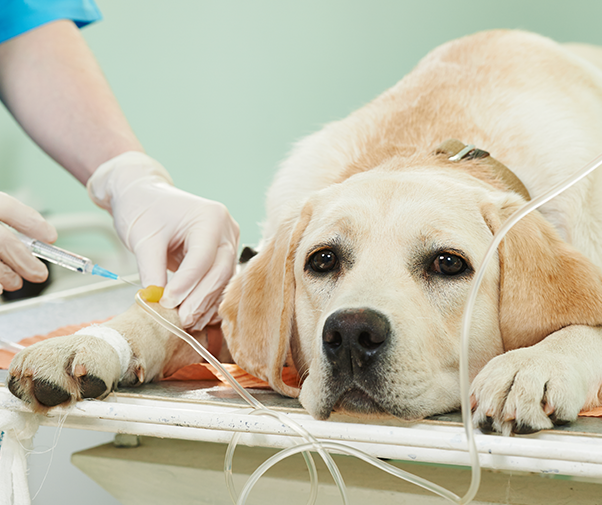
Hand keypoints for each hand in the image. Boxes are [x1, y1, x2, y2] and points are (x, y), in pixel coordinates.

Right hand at [0, 192, 56, 292]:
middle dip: (25, 261)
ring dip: (8, 275)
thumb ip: (17, 220)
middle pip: (4, 242)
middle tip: (40, 274)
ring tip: (16, 282)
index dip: (31, 223)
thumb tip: (48, 238)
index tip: (51, 237)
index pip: (6, 208)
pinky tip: (0, 287)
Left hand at [87, 152, 239, 329]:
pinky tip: (196, 315)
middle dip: (200, 299)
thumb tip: (158, 302)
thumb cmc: (143, 207)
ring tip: (186, 321)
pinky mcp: (222, 254)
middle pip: (220, 271)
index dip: (186, 284)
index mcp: (210, 217)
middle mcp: (226, 228)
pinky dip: (208, 299)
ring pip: (223, 280)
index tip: (167, 302)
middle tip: (181, 320)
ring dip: (205, 303)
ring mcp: (228, 241)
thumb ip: (151, 270)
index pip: (202, 258)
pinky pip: (219, 281)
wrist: (144, 194)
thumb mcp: (143, 238)